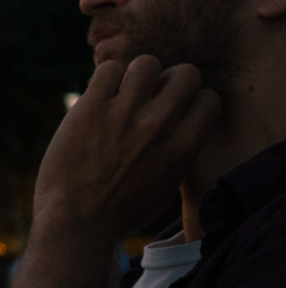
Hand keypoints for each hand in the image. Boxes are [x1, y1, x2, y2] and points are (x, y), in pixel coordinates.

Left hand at [33, 55, 219, 239]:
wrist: (77, 224)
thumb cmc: (120, 212)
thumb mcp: (165, 186)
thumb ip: (178, 151)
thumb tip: (182, 123)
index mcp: (184, 145)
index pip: (209, 97)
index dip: (191, 101)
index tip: (172, 112)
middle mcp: (160, 125)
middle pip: (186, 72)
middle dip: (169, 80)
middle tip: (148, 98)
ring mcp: (125, 114)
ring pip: (146, 63)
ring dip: (134, 75)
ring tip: (120, 95)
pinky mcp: (90, 109)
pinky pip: (107, 69)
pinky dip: (103, 79)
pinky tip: (97, 99)